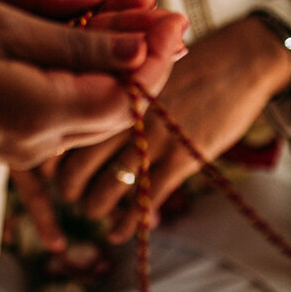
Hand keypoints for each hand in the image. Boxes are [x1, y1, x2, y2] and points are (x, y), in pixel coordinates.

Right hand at [0, 0, 187, 168]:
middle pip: (117, 109)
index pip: (129, 94)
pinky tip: (87, 47)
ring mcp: (17, 148)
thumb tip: (143, 52)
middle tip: (168, 16)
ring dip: (117, 71)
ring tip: (136, 24)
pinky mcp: (0, 141)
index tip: (176, 13)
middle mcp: (37, 144)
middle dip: (147, 63)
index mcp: (42, 115)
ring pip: (90, 113)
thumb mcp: (3, 27)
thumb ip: (78, 45)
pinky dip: (83, 81)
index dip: (158, 55)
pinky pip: (60, 114)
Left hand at [53, 15, 290, 242]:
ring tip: (94, 212)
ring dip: (96, 208)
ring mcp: (154, 136)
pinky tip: (120, 232)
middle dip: (69, 187)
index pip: (66, 127)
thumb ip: (119, 95)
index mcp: (113, 88)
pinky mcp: (182, 157)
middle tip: (70, 195)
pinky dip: (128, 222)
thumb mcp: (146, 67)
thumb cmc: (192, 61)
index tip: (49, 166)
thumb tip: (88, 121)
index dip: (52, 153)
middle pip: (78, 162)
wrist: (242, 60)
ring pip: (108, 187)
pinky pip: (145, 199)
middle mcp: (126, 113)